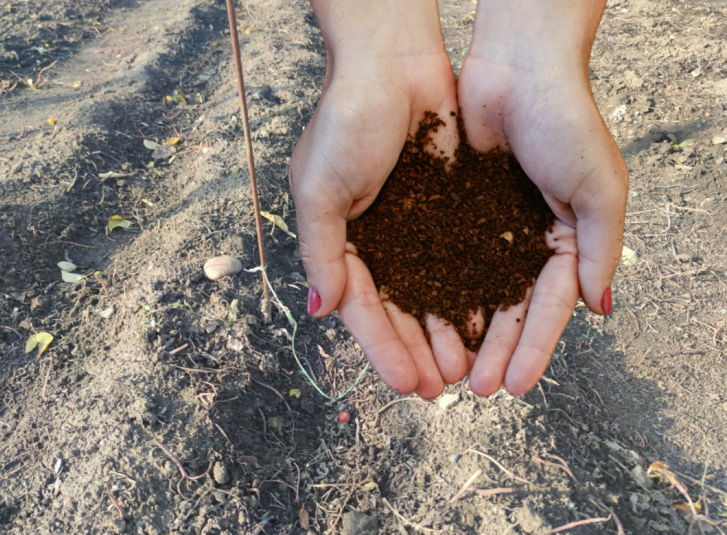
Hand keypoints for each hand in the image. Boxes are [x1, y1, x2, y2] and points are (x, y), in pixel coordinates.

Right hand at [290, 0, 464, 397]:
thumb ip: (322, 250)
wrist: (395, 64)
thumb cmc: (346, 119)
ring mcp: (414, 229)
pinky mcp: (447, 211)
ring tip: (466, 369)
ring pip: (431, 293)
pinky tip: (486, 320)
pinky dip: (470, 291)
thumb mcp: (319, 188)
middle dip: (417, 350)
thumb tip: (320, 310)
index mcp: (340, 241)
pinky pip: (461, 260)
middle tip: (439, 388)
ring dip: (445, 331)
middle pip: (398, 310)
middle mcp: (377, 241)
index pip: (360, 307)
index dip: (381, 347)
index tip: (404, 382)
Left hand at [459, 0, 628, 395]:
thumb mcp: (599, 188)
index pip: (547, 309)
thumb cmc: (567, 121)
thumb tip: (601, 308)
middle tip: (471, 389)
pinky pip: (440, 257)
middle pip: (505, 309)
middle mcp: (523, 240)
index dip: (532, 349)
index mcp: (564, 242)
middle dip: (490, 350)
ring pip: (469, 290)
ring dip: (458, 331)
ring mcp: (486, 227)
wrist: (516, 67)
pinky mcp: (451, 209)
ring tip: (443, 368)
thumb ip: (599, 249)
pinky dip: (432, 289)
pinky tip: (420, 319)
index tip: (513, 386)